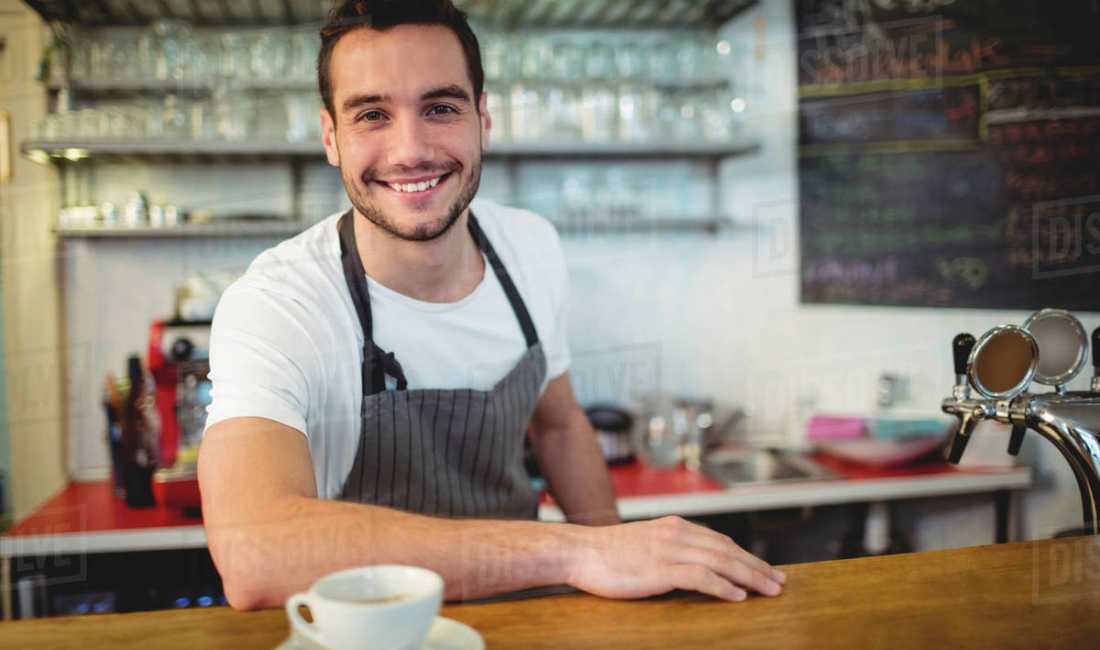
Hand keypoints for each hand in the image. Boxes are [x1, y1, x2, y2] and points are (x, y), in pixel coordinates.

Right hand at [565, 516, 785, 601]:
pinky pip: (701, 577)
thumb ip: (669, 550)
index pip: (720, 541)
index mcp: (675, 526)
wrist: (578, 551)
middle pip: (728, 549)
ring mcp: (670, 550)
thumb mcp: (644, 544)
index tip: (766, 569)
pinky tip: (738, 597)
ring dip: (750, 576)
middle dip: (757, 566)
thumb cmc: (606, 553)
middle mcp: (677, 533)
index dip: (747, 555)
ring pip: (722, 561)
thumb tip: (690, 567)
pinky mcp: (661, 568)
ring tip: (769, 590)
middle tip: (780, 582)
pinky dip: (724, 586)